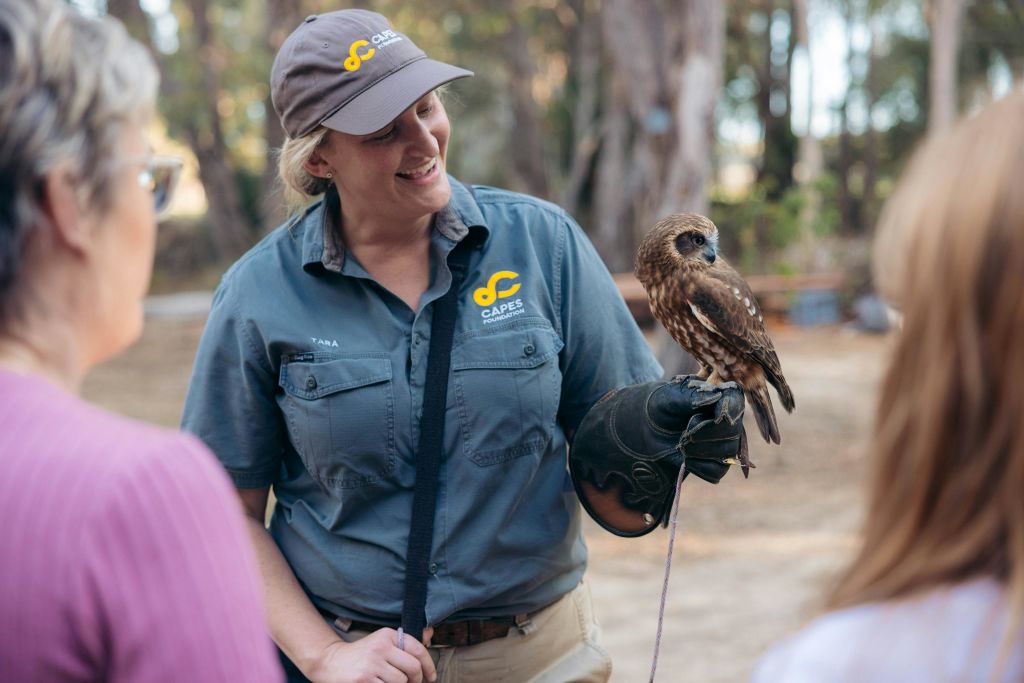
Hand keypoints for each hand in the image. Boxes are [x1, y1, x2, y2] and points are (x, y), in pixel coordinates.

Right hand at [306, 629, 436, 682]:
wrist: (331, 662)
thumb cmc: (362, 655)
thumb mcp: (382, 642)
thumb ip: (405, 642)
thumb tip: (430, 633)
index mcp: (387, 635)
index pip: (418, 649)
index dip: (429, 666)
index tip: (431, 677)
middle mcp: (380, 647)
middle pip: (413, 668)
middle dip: (417, 680)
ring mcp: (371, 664)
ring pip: (401, 682)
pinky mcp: (364, 680)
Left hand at [568, 375, 744, 535]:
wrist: (643, 430)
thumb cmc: (656, 408)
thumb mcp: (665, 399)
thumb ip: (689, 396)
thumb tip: (714, 395)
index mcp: (719, 395)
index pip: (735, 401)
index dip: (722, 412)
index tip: (695, 419)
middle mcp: (727, 418)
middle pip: (732, 432)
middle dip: (704, 436)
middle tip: (684, 433)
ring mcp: (724, 442)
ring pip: (726, 453)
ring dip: (699, 451)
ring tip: (681, 443)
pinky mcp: (716, 463)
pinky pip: (716, 471)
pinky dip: (698, 466)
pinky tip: (685, 458)